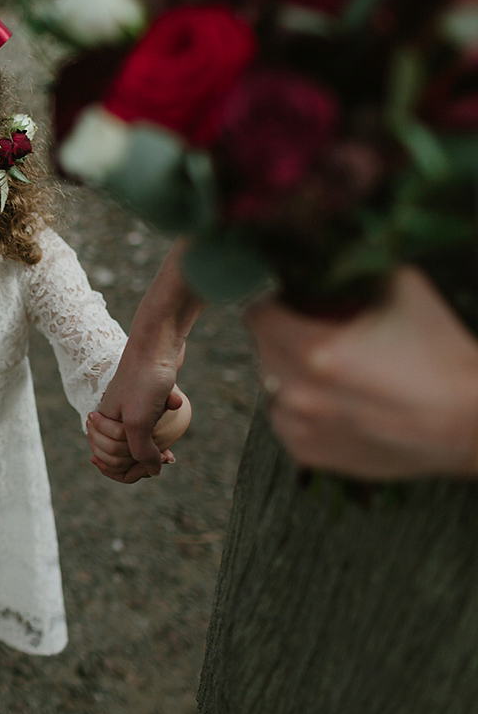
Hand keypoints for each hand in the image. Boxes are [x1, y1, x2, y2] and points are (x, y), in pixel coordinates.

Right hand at [93, 349, 186, 483]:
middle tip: (164, 456)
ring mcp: (127, 414)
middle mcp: (110, 421)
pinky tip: (169, 449)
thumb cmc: (144, 382)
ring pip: (135, 449)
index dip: (130, 469)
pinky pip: (147, 435)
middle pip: (121, 458)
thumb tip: (153, 471)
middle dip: (142, 463)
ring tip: (168, 455)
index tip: (152, 463)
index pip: (109, 462)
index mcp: (101, 424)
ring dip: (151, 454)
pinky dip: (158, 444)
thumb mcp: (138, 422)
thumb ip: (141, 451)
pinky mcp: (144, 407)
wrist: (157, 346)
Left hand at [246, 267, 477, 478]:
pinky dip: (301, 407)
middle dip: (284, 336)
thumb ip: (357, 272)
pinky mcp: (308, 452)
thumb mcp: (404, 289)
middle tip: (318, 333)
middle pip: (262, 349)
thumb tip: (332, 261)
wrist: (468, 423)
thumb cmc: (441, 360)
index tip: (290, 304)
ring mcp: (300, 426)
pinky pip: (285, 420)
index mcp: (313, 349)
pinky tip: (335, 400)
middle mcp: (299, 391)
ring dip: (290, 373)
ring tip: (332, 371)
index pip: (257, 316)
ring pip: (271, 386)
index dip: (276, 304)